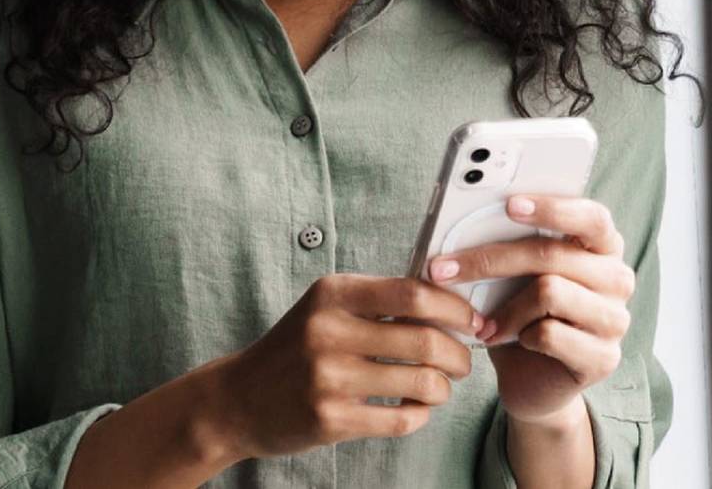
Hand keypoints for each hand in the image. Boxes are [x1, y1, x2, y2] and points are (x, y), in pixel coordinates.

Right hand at [213, 272, 486, 461]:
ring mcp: (328, 377)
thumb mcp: (326, 307)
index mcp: (332, 293)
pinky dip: (420, 416)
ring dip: (443, 388)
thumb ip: (378, 300)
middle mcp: (328, 330)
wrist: (240, 398)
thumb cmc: (296, 347)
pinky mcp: (330, 419)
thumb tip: (448, 301)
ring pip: (421, 383)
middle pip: (425, 339)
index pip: (412, 291)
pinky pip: (401, 420)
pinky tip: (414, 409)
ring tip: (439, 387)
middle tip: (464, 361)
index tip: (471, 320)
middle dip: (459, 354)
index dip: (453, 307)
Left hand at [428, 194, 635, 426]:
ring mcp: (615, 319)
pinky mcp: (604, 358)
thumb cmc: (523, 312)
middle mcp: (617, 278)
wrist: (533, 379)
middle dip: (489, 260)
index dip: (552, 208)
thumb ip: (511, 245)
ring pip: (549, 292)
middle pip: (552, 255)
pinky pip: (550, 333)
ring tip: (484, 322)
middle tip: (443, 269)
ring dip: (505, 309)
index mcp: (602, 246)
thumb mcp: (517, 273)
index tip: (509, 205)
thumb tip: (463, 224)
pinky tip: (508, 340)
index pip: (591, 217)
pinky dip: (518, 335)